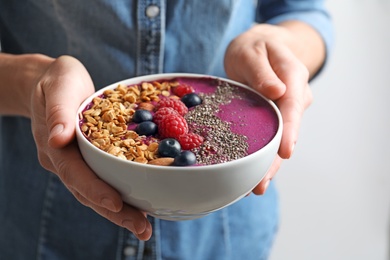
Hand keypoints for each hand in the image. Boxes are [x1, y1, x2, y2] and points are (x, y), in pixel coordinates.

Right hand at [29, 55, 151, 239]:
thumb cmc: (58, 80)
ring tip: (145, 227)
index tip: (116, 204)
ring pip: (96, 192)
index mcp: (55, 145)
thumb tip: (57, 138)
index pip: (74, 172)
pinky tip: (140, 205)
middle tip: (142, 229)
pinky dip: (121, 195)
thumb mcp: (58, 85)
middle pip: (88, 191)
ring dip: (120, 211)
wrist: (53, 83)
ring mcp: (76, 162)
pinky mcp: (88, 160)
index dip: (94, 189)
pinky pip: (103, 180)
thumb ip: (58, 111)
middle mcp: (64, 160)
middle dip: (115, 212)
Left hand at [224, 24, 314, 194]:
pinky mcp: (274, 117)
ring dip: (268, 164)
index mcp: (293, 76)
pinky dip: (262, 155)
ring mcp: (285, 109)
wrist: (260, 47)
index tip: (285, 152)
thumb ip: (263, 72)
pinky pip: (270, 137)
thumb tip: (276, 92)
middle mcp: (294, 96)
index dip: (289, 130)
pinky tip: (252, 173)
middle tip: (260, 183)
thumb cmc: (255, 47)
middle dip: (275, 159)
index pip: (293, 106)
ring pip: (279, 139)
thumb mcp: (253, 51)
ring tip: (255, 187)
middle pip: (287, 131)